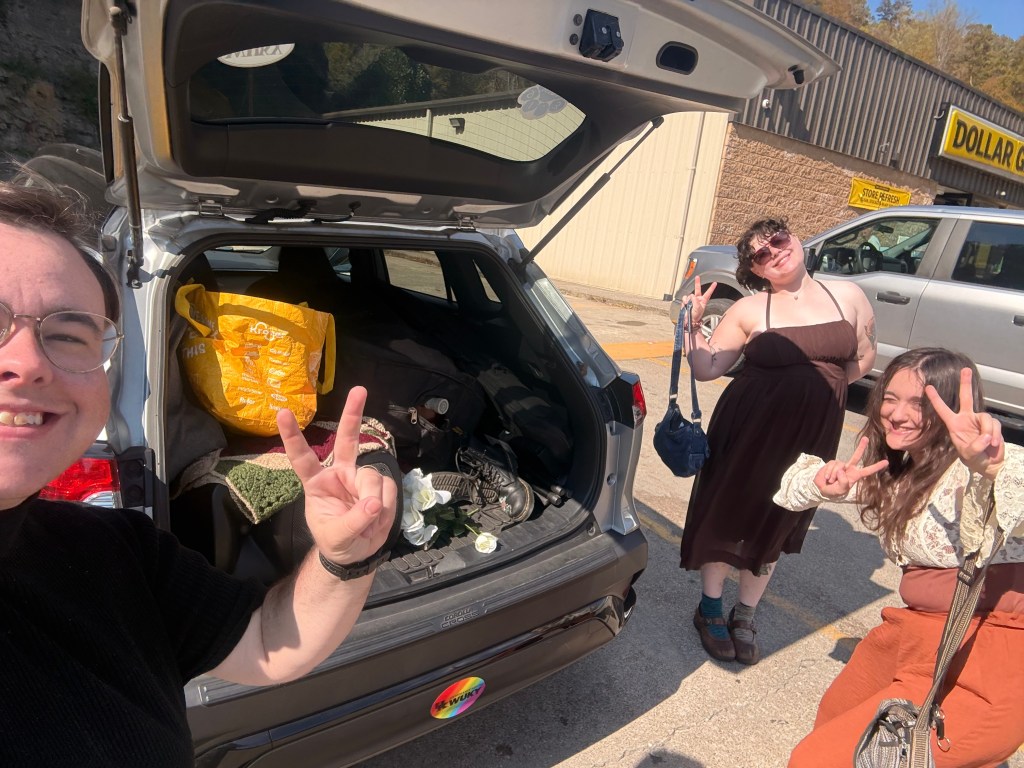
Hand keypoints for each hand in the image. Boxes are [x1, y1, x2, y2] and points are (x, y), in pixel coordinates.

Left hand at [278, 386, 397, 565]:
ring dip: (375, 502)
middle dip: (353, 414)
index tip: (282, 412)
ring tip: (370, 524)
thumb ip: (354, 521)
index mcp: (317, 483)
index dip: (292, 437)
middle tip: (359, 389)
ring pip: (373, 477)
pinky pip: (388, 490)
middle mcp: (339, 474)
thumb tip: (374, 503)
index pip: (302, 457)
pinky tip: (378, 521)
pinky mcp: (380, 488)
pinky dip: (386, 509)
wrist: (356, 555)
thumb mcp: (338, 537)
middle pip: (347, 439)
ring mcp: (360, 479)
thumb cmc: (336, 542)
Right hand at [684, 276, 717, 328]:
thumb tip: (692, 296)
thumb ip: (695, 301)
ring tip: (689, 305)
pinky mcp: (686, 302)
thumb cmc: (696, 317)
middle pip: (698, 289)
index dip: (711, 288)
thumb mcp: (698, 308)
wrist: (689, 321)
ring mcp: (691, 300)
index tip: (715, 283)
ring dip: (688, 299)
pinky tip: (685, 304)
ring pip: (689, 295)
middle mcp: (697, 299)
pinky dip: (684, 301)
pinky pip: (684, 298)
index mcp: (703, 301)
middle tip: (697, 277)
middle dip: (697, 283)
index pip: (708, 293)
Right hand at [813, 437, 887, 497]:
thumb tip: (841, 470)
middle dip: (861, 447)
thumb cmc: (834, 490)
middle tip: (866, 439)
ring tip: (830, 481)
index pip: (867, 471)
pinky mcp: (832, 463)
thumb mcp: (841, 490)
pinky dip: (828, 472)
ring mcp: (841, 465)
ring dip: (833, 475)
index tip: (886, 462)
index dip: (876, 467)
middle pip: (856, 456)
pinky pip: (831, 465)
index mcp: (855, 476)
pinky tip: (827, 478)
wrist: (821, 488)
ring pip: (839, 465)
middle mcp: (849, 468)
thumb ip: (843, 482)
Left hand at [925, 367, 1003, 480]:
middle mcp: (966, 418)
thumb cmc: (974, 458)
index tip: (927, 387)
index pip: (943, 409)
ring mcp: (979, 420)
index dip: (936, 399)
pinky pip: (994, 425)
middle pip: (966, 397)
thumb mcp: (969, 454)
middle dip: (965, 383)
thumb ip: (975, 446)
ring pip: (985, 417)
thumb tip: (986, 437)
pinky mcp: (992, 424)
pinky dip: (995, 435)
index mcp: (954, 424)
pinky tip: (993, 444)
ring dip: (988, 432)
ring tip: (988, 444)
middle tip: (965, 370)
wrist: (989, 463)